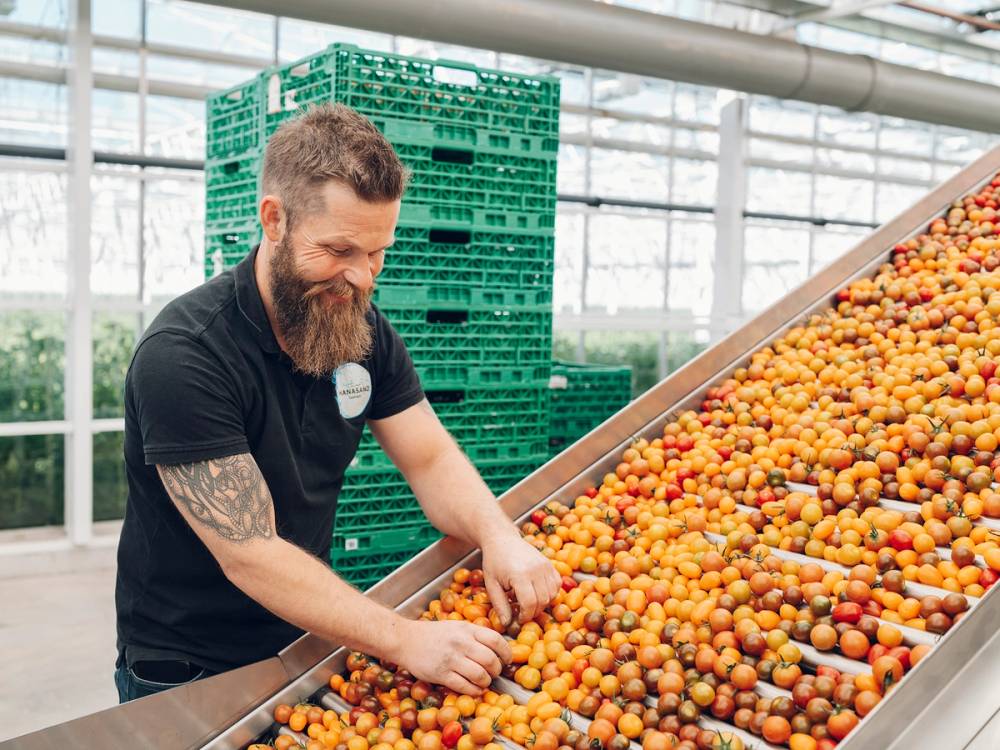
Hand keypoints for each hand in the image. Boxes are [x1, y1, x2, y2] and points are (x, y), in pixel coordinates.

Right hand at [388, 619, 510, 695]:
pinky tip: (475, 690)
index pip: (496, 640)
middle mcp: (461, 643)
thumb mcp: (456, 626)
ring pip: (480, 675)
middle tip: (494, 673)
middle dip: (497, 670)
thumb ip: (474, 635)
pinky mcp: (441, 674)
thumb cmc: (433, 634)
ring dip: (486, 682)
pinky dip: (474, 691)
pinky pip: (464, 686)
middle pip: (490, 660)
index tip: (507, 660)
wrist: (405, 639)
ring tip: (484, 682)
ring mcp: (451, 659)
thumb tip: (496, 648)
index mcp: (467, 629)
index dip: (506, 653)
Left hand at [482, 532, 560, 625]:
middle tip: (523, 612)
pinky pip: (557, 584)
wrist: (502, 539)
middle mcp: (536, 569)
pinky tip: (537, 592)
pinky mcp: (550, 563)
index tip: (519, 619)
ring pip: (552, 594)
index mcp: (519, 574)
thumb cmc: (494, 561)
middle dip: (533, 611)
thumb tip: (507, 624)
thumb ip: (499, 604)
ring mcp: (545, 565)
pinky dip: (550, 593)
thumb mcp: (491, 584)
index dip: (525, 616)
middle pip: (542, 601)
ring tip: (528, 601)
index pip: (530, 603)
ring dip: (542, 603)